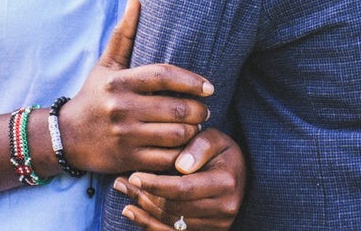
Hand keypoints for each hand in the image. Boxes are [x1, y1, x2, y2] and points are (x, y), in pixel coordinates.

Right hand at [58, 0, 214, 174]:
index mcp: (120, 82)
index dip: (191, 81)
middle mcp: (122, 107)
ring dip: (193, 131)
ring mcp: (125, 135)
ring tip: (196, 127)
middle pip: (175, 108)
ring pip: (175, 135)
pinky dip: (182, 154)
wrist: (66, 137)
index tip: (209, 87)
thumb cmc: (93, 96)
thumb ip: (124, 35)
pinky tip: (185, 147)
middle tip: (204, 109)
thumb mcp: (106, 65)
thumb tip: (136, 1)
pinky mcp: (128, 159)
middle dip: (198, 110)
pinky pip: (166, 159)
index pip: (163, 75)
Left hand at [114, 127, 245, 230]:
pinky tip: (132, 212)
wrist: (239, 175)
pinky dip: (150, 225)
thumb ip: (199, 146)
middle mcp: (224, 209)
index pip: (184, 188)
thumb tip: (181, 166)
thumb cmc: (222, 152)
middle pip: (174, 207)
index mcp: (225, 183)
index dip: (156, 184)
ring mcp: (216, 225)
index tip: (134, 176)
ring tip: (123, 190)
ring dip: (143, 208)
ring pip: (171, 221)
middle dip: (144, 195)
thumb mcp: (216, 139)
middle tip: (121, 181)